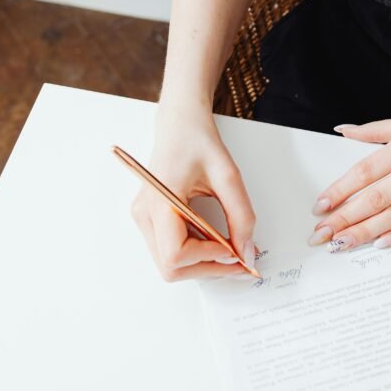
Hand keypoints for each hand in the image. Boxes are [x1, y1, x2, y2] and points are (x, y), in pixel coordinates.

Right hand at [130, 99, 258, 282]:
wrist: (180, 123)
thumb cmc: (198, 141)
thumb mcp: (228, 175)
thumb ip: (241, 215)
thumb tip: (247, 252)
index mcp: (159, 201)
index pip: (175, 254)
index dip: (207, 258)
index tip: (233, 249)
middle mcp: (144, 214)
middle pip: (171, 267)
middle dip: (207, 268)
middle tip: (239, 260)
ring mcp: (144, 218)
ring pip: (169, 263)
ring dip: (202, 263)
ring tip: (230, 250)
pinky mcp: (151, 219)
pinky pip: (170, 249)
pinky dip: (195, 252)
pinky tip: (215, 241)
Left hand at [307, 93, 390, 251]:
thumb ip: (379, 130)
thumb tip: (344, 131)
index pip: (367, 171)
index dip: (340, 191)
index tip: (319, 206)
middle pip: (376, 198)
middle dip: (344, 219)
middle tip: (319, 235)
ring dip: (365, 233)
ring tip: (341, 244)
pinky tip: (380, 244)